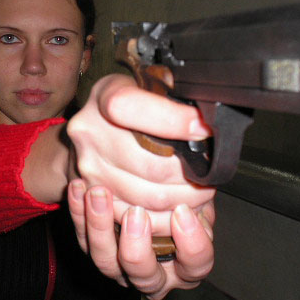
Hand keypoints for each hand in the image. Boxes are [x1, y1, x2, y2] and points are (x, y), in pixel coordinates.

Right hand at [67, 74, 215, 235]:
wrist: (92, 128)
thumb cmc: (128, 104)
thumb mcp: (145, 83)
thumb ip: (170, 95)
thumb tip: (204, 118)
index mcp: (105, 96)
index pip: (136, 109)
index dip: (175, 122)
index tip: (203, 130)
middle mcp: (90, 133)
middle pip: (151, 165)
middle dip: (190, 172)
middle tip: (210, 170)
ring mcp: (89, 168)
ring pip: (149, 196)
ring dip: (185, 198)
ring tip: (200, 189)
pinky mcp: (95, 195)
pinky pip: (139, 216)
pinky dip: (167, 215)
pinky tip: (181, 205)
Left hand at [68, 181, 214, 299]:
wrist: (140, 184)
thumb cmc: (177, 192)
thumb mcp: (194, 191)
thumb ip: (198, 191)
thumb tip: (200, 175)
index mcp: (187, 262)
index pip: (196, 264)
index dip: (192, 243)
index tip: (182, 211)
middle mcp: (154, 272)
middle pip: (145, 275)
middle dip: (137, 246)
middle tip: (134, 213)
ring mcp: (121, 267)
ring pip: (106, 262)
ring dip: (100, 226)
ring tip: (98, 193)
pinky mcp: (94, 252)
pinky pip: (82, 239)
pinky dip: (79, 213)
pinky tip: (79, 188)